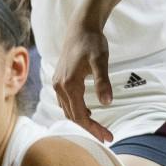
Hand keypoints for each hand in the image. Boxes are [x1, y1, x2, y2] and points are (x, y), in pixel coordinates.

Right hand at [54, 23, 112, 141]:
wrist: (80, 27)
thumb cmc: (92, 42)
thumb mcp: (100, 61)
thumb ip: (103, 82)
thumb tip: (107, 102)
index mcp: (69, 85)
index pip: (80, 116)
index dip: (93, 129)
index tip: (108, 137)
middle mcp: (59, 87)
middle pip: (73, 116)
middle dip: (89, 129)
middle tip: (107, 137)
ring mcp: (57, 84)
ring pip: (68, 111)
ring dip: (82, 121)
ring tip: (99, 128)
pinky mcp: (59, 80)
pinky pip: (65, 102)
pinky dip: (76, 110)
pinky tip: (88, 110)